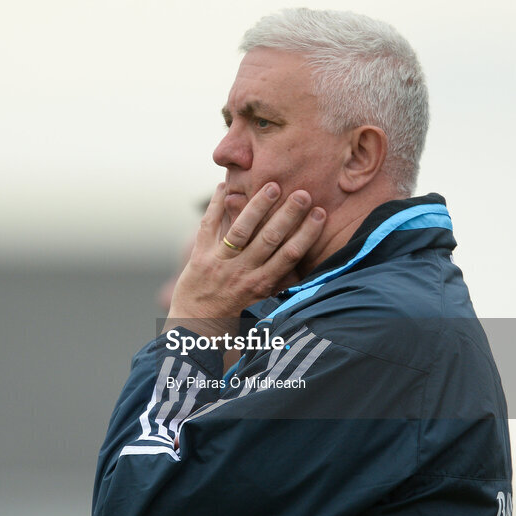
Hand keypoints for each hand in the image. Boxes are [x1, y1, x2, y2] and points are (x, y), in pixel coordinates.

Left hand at [165, 181, 325, 337]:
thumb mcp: (260, 303)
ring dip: (257, 207)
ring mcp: (220, 263)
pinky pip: (208, 226)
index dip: (307, 233)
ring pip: (241, 230)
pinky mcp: (199, 256)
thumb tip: (304, 266)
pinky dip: (215, 205)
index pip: (290, 255)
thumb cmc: (232, 318)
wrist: (194, 330)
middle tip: (304, 193)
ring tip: (272, 186)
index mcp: (262, 285)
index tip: (320, 214)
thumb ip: (278, 283)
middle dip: (288, 215)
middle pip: (270, 238)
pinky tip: (224, 186)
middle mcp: (242, 272)